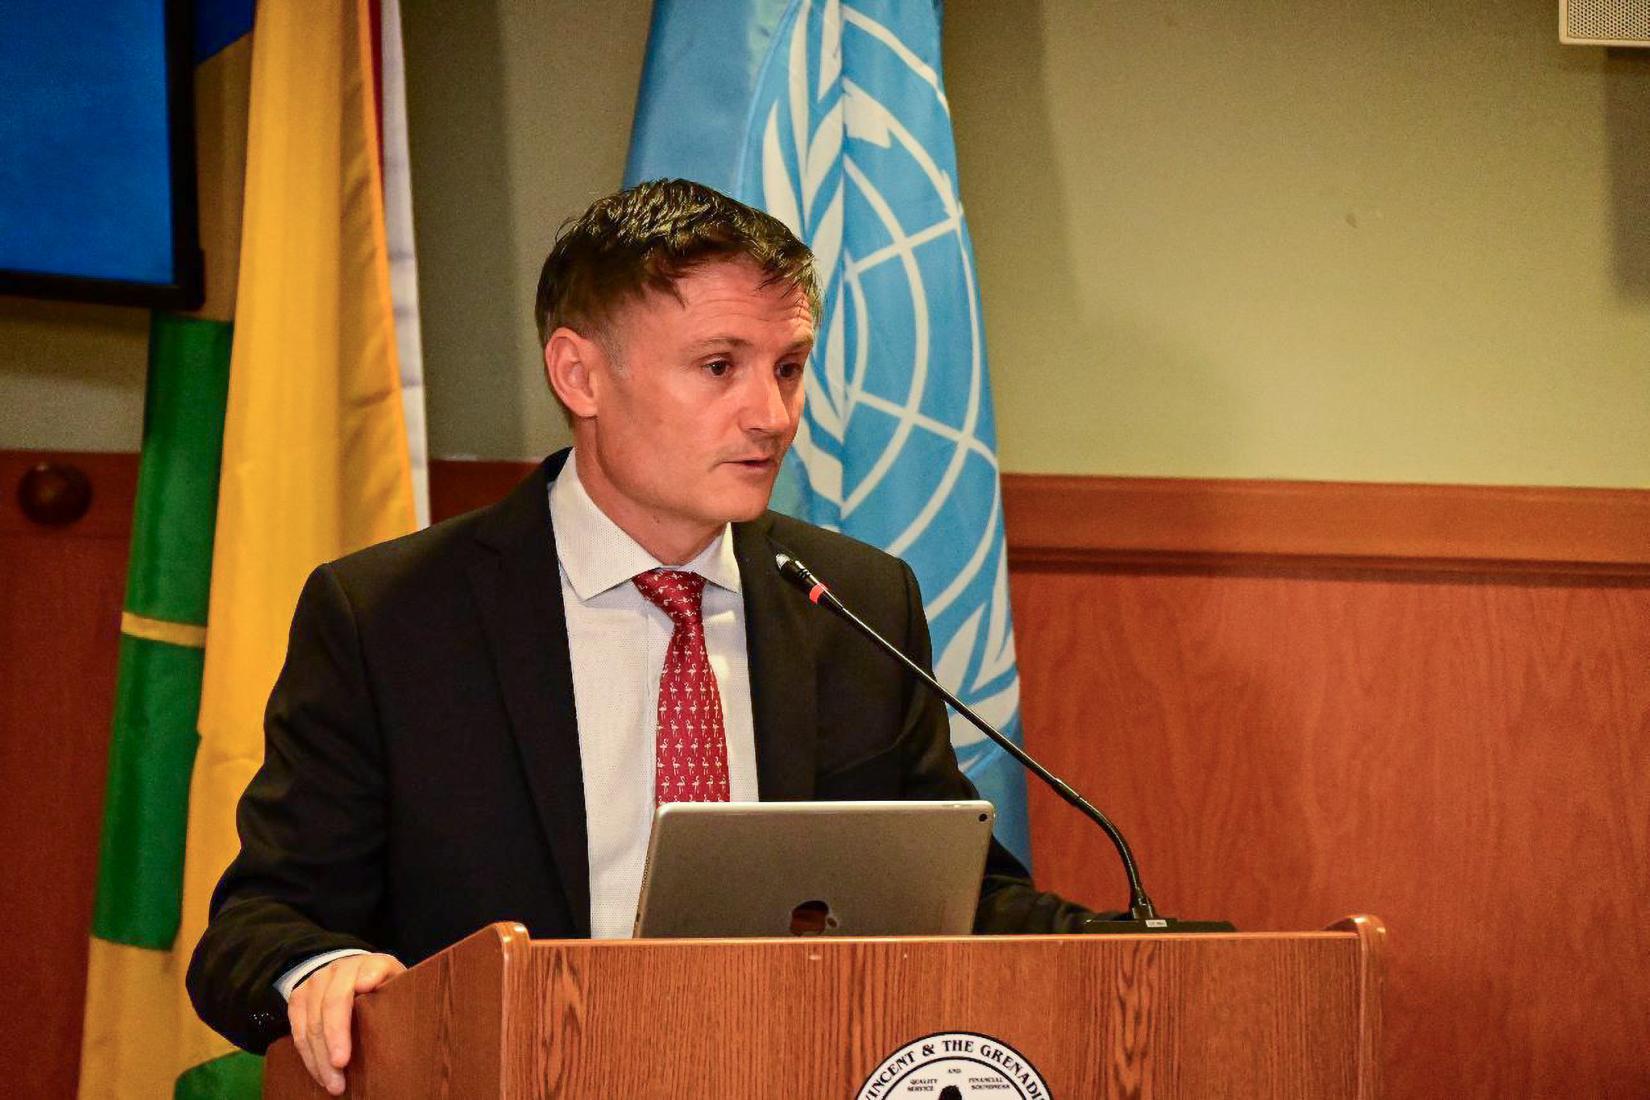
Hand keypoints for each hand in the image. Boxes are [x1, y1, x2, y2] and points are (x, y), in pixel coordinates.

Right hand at [287, 952, 404, 1095]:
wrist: (354, 975)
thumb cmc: (384, 991)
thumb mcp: (399, 987)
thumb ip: (399, 994)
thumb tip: (389, 1005)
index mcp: (372, 963)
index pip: (369, 970)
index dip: (367, 977)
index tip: (364, 987)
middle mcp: (340, 968)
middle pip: (333, 1002)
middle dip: (335, 1036)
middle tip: (342, 1065)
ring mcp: (316, 981)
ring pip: (312, 1022)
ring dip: (320, 1056)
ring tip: (334, 1083)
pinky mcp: (298, 997)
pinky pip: (298, 1031)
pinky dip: (309, 1056)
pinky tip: (321, 1074)